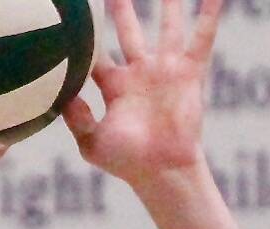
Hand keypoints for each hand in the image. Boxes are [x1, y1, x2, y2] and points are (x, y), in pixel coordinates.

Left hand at [62, 0, 222, 187]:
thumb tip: (59, 88)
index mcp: (115, 86)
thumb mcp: (91, 141)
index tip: (76, 10)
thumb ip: (75, 114)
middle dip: (120, 5)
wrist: (162, 172)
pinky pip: (202, 38)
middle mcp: (140, 73)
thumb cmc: (126, 162)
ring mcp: (166, 71)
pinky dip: (210, 14)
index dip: (85, 34)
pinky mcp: (189, 74)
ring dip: (168, 1)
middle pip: (128, 29)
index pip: (95, 52)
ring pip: (167, 26)